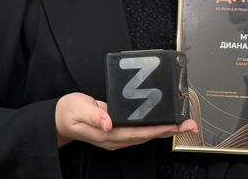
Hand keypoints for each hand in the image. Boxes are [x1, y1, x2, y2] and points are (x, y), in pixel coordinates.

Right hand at [55, 92, 197, 149]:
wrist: (57, 121)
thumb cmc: (67, 113)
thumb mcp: (77, 109)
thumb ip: (93, 115)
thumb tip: (108, 122)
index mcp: (108, 133)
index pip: (138, 133)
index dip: (158, 129)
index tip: (175, 125)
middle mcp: (115, 138)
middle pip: (147, 136)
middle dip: (169, 130)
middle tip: (189, 123)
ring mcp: (116, 136)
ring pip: (145, 135)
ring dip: (164, 129)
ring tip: (182, 123)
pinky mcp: (115, 131)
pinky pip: (139, 131)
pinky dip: (153, 127)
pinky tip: (162, 122)